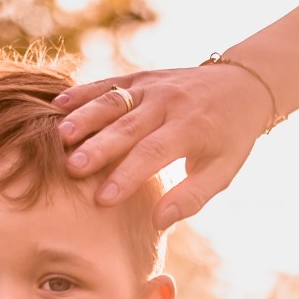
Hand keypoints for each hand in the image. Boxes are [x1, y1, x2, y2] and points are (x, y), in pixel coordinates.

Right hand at [55, 63, 274, 227]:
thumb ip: (192, 197)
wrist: (242, 86)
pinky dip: (82, 92)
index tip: (103, 199)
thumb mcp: (223, 171)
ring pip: (113, 101)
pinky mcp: (140, 77)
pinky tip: (57, 105)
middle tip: (72, 169)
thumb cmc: (230, 139)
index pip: (153, 154)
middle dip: (99, 148)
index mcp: (192, 129)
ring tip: (59, 137)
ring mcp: (152, 86)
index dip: (127, 176)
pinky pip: (108, 83)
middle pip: (127, 127)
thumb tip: (158, 222)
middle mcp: (169, 103)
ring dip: (85, 118)